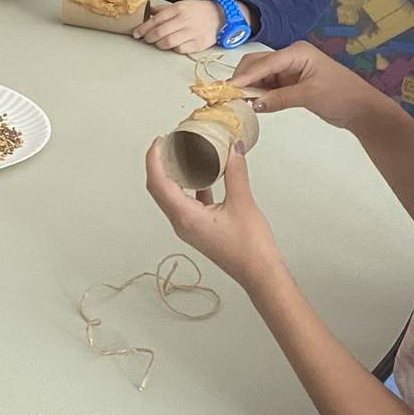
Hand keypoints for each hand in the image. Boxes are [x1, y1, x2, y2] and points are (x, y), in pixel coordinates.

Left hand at [137, 0, 223, 54]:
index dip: (143, 28)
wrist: (220, 16)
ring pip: (168, 43)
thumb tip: (148, 11)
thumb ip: (163, 9)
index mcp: (178, 9)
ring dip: (159, 44)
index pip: (156, 20)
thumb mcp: (181, 5)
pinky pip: (180, 50)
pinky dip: (174, 49)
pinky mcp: (198, 44)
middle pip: (160, 33)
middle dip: (149, 38)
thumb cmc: (197, 11)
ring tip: (158, 42)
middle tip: (146, 39)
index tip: (136, 34)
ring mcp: (192, 33)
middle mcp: (184, 20)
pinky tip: (174, 45)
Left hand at [144, 139, 280, 292]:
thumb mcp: (243, 202)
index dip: (154, 159)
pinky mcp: (198, 229)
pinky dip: (188, 187)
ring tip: (181, 155)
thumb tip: (232, 148)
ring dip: (172, 176)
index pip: (158, 183)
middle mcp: (181, 223)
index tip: (159, 141)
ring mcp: (188, 227)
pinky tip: (201, 176)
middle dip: (159, 164)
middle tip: (168, 143)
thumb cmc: (250, 246)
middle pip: (159, 189)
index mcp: (185, 216)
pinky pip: (186, 203)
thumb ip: (235, 173)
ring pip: (171, 196)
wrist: (259, 274)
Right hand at [232, 43, 384, 129]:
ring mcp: (290, 69)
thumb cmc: (340, 95)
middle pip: (258, 64)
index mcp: (297, 52)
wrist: (361, 109)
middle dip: (244, 78)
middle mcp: (291, 56)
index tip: (228, 89)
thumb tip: (253, 105)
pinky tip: (251, 102)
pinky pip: (268, 85)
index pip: (265, 62)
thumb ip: (280, 98)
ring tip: (236, 101)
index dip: (246, 76)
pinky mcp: (290, 82)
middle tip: (228, 96)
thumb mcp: (309, 96)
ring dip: (250, 87)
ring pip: (261, 75)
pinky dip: (259, 92)